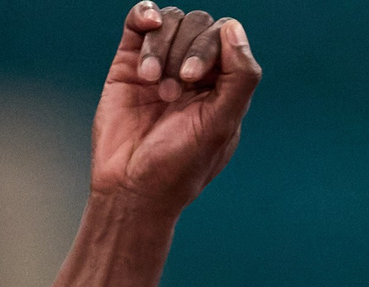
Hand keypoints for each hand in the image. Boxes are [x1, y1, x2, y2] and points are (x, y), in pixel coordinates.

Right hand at [91, 5, 260, 213]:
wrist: (131, 186)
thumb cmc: (179, 166)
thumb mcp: (220, 126)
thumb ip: (239, 78)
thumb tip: (235, 29)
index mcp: (223, 88)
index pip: (227, 40)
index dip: (211, 47)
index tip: (195, 79)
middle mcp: (195, 74)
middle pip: (198, 26)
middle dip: (186, 50)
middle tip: (172, 91)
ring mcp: (162, 66)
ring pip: (169, 22)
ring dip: (161, 47)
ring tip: (153, 83)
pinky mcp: (129, 64)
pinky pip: (139, 22)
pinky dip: (144, 15)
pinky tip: (147, 25)